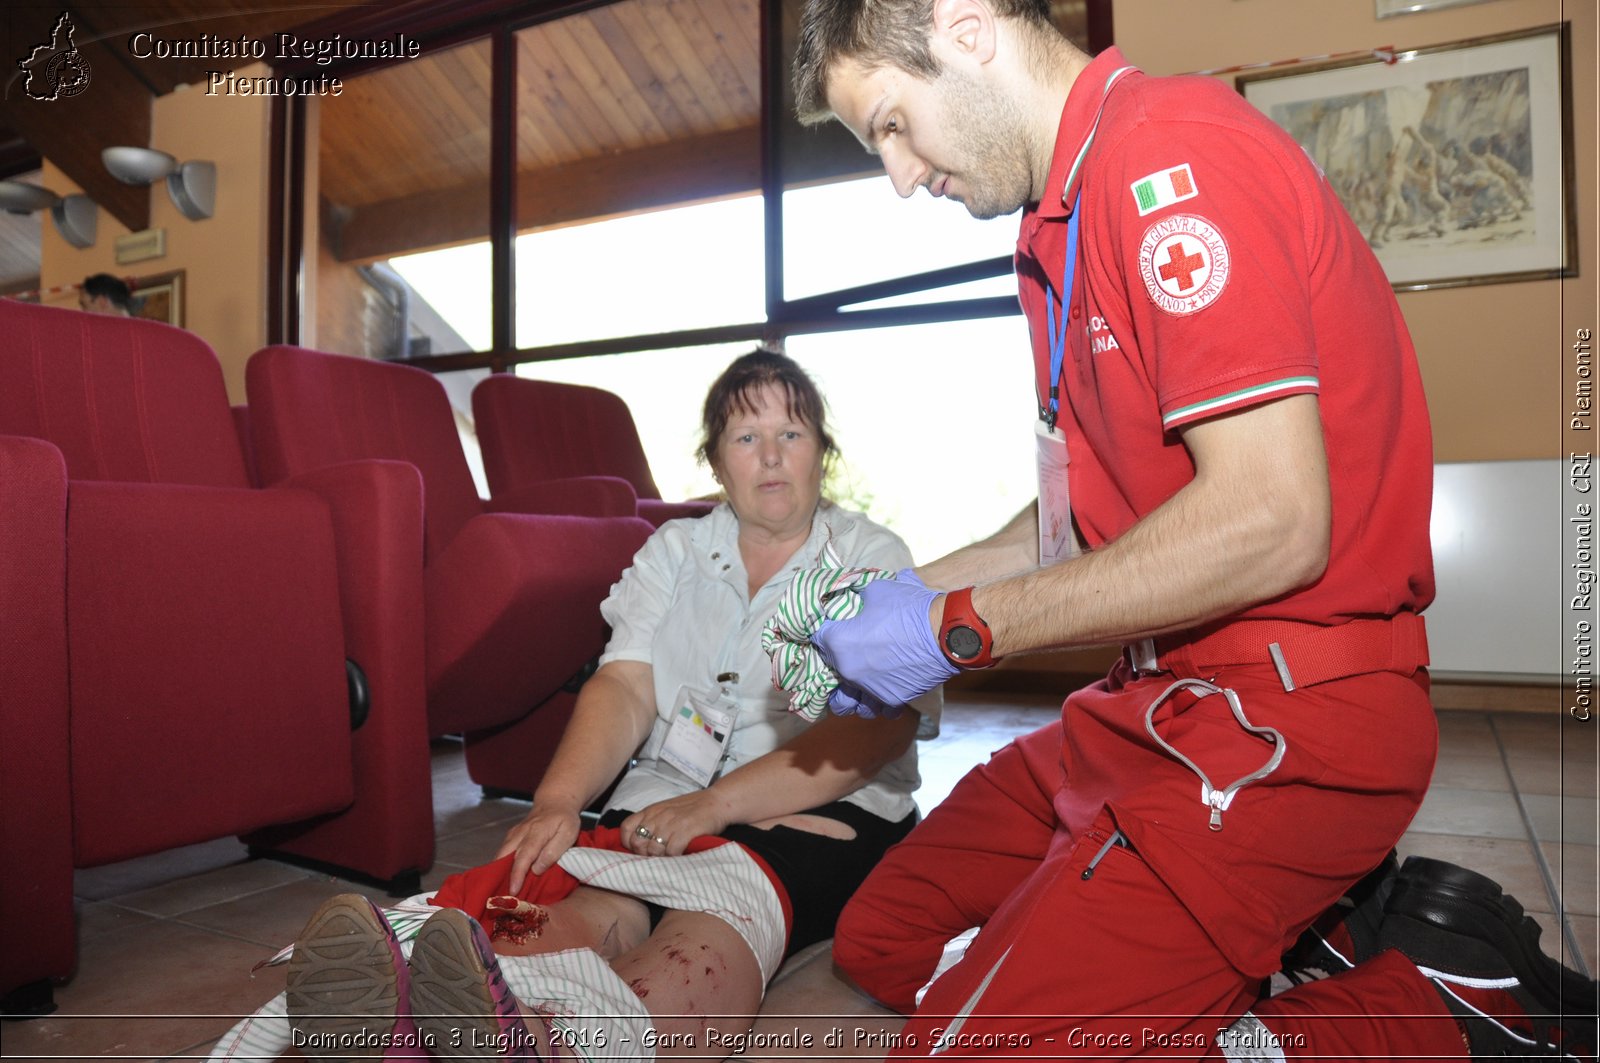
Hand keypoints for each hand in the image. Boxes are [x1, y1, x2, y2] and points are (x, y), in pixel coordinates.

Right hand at [496, 803, 582, 892]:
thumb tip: (537, 869)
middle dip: (501, 876)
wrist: (554, 802)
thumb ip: (553, 851)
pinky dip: (500, 866)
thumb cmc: (564, 820)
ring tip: (499, 891)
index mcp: (536, 833)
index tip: (514, 890)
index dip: (517, 874)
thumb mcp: (568, 833)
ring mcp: (513, 834)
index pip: (524, 856)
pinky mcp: (511, 837)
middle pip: (506, 856)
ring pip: (501, 855)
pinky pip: (502, 853)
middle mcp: (520, 833)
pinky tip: (502, 879)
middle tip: (501, 896)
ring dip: (498, 872)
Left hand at [619, 791, 733, 856]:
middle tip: (657, 855)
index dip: (629, 843)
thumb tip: (639, 843)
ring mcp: (671, 823)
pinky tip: (682, 852)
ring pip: (654, 850)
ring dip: (661, 856)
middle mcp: (658, 816)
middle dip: (645, 853)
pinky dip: (675, 856)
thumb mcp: (667, 810)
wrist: (718, 801)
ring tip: (671, 854)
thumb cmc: (693, 808)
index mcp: (652, 810)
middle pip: (638, 843)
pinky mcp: (686, 831)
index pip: (626, 828)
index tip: (639, 850)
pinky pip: (671, 851)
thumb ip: (653, 821)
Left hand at [812, 570, 957, 714]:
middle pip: (828, 675)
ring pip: (848, 703)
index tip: (833, 628)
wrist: (945, 631)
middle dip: (833, 664)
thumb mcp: (876, 590)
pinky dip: (877, 703)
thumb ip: (857, 598)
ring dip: (850, 694)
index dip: (825, 631)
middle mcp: (848, 670)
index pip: (817, 638)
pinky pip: (878, 709)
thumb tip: (852, 599)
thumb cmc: (910, 607)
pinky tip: (880, 691)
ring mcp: (869, 688)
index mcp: (838, 642)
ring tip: (857, 683)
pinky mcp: (891, 699)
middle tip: (846, 654)